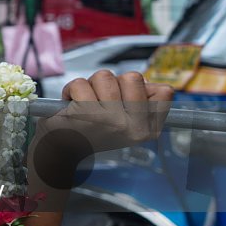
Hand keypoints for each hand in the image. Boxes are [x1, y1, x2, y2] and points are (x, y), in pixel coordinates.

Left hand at [42, 70, 174, 155]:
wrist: (62, 149)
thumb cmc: (93, 130)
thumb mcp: (126, 121)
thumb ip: (140, 100)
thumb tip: (144, 81)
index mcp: (147, 129)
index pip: (164, 92)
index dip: (140, 87)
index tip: (123, 99)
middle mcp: (133, 128)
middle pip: (132, 77)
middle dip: (112, 82)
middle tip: (100, 99)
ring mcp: (110, 121)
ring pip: (105, 76)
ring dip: (90, 84)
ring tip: (84, 101)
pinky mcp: (85, 114)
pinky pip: (80, 83)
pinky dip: (71, 89)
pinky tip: (70, 104)